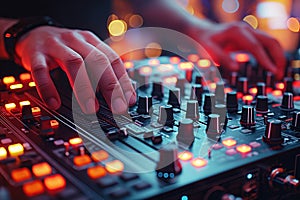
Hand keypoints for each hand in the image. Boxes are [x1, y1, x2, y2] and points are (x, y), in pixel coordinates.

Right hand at [15, 26, 135, 113]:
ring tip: (91, 108)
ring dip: (84, 88)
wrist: (33, 34)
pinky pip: (41, 71)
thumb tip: (123, 92)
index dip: (123, 80)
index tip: (129, 100)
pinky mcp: (35, 54)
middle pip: (97, 61)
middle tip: (116, 107)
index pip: (113, 59)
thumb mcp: (85, 52)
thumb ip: (102, 69)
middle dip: (110, 86)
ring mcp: (55, 46)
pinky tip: (55, 103)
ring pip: (74, 64)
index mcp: (91, 41)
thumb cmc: (65, 48)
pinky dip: (48, 88)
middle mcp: (76, 41)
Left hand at [190, 21, 285, 79]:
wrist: (202, 33)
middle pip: (270, 41)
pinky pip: (266, 45)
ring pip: (271, 42)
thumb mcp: (208, 51)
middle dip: (278, 58)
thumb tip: (236, 68)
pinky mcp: (250, 37)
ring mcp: (250, 32)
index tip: (273, 72)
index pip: (255, 46)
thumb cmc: (204, 43)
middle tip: (280, 75)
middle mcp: (246, 29)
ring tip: (278, 74)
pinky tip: (272, 67)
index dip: (265, 59)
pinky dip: (271, 56)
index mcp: (236, 32)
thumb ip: (221, 59)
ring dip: (277, 57)